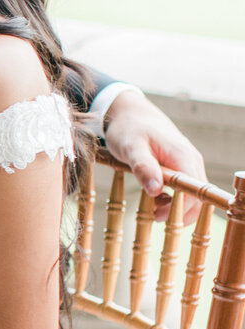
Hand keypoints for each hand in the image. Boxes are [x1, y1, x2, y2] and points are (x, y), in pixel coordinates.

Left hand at [103, 90, 206, 221]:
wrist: (130, 113)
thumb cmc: (129, 128)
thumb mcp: (130, 147)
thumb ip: (143, 167)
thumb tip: (155, 190)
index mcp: (182, 156)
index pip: (195, 191)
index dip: (181, 209)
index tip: (158, 214)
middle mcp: (191, 161)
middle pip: (198, 197)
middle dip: (179, 212)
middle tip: (152, 215)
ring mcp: (188, 164)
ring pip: (193, 195)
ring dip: (176, 207)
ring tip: (151, 207)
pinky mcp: (181, 167)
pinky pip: (185, 189)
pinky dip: (173, 199)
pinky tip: (154, 197)